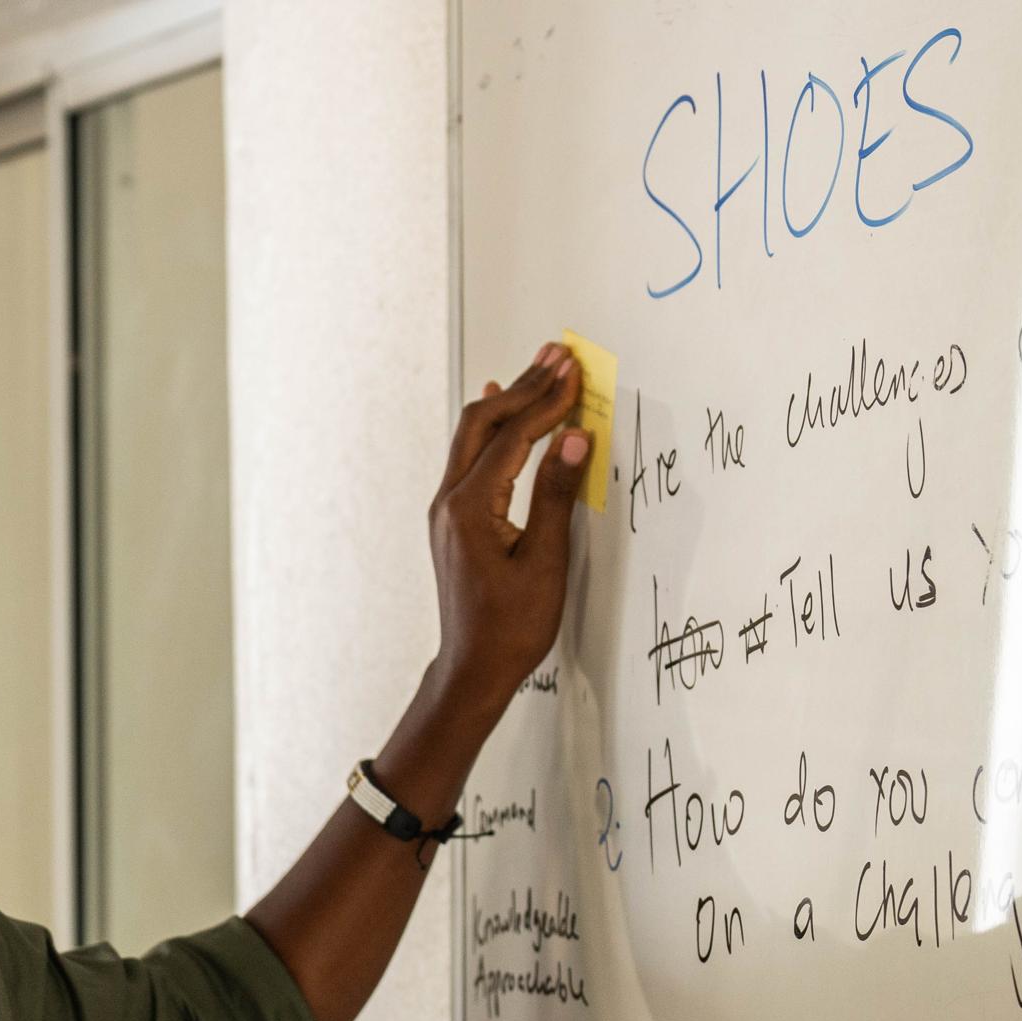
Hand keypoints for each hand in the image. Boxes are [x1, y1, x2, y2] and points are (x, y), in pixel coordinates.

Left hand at [426, 343, 588, 715]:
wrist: (474, 667)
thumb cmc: (510, 627)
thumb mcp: (545, 560)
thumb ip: (557, 495)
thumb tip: (574, 437)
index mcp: (469, 509)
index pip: (512, 437)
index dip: (547, 401)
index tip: (576, 372)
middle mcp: (447, 503)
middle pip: (481, 423)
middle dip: (523, 386)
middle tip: (558, 353)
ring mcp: (445, 511)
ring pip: (471, 437)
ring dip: (507, 401)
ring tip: (539, 369)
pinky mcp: (451, 521)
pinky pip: (467, 458)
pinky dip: (491, 428)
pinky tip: (497, 407)